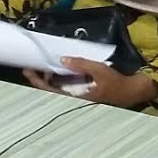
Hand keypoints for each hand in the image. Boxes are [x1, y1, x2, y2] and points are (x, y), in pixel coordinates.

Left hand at [22, 58, 156, 107]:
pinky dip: (58, 78)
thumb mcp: (99, 70)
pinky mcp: (81, 93)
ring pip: (56, 88)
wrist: (129, 92)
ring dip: (48, 78)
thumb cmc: (115, 83)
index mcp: (75, 95)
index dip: (37, 81)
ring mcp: (76, 96)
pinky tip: (57, 69)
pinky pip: (64, 86)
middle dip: (39, 78)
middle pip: (49, 90)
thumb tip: (63, 59)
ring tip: (43, 65)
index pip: (49, 90)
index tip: (28, 71)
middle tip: (31, 65)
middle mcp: (72, 98)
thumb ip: (81, 64)